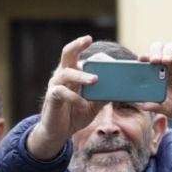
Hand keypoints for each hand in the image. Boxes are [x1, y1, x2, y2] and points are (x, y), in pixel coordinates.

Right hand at [26, 35, 104, 159]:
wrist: (58, 132)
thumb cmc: (75, 114)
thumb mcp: (94, 106)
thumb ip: (103, 96)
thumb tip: (120, 89)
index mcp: (74, 73)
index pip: (84, 58)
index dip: (97, 56)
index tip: (111, 59)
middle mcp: (63, 75)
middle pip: (67, 53)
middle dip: (77, 45)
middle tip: (88, 39)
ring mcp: (56, 84)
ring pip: (66, 72)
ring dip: (82, 75)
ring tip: (95, 80)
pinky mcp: (51, 97)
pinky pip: (61, 92)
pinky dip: (74, 98)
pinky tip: (83, 105)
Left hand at [137, 42, 171, 136]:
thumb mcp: (168, 109)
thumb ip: (157, 106)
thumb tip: (144, 106)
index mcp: (158, 74)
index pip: (149, 59)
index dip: (145, 57)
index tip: (140, 59)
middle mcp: (169, 67)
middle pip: (160, 48)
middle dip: (156, 51)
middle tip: (154, 60)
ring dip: (168, 52)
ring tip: (165, 61)